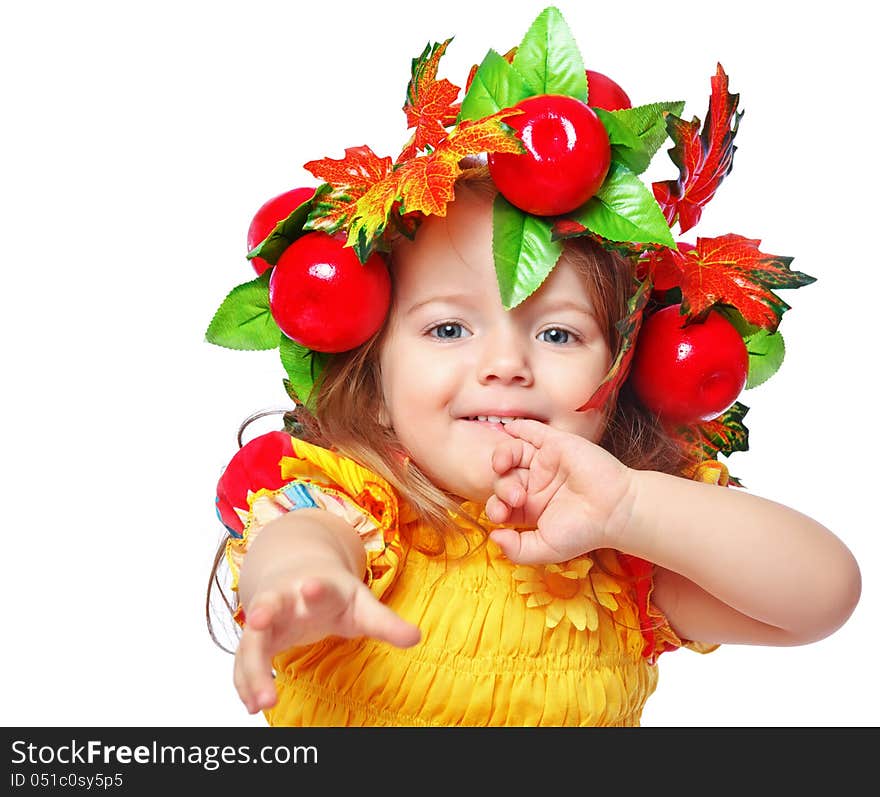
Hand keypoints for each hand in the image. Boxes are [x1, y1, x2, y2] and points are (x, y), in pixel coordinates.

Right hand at [233, 566, 420, 714]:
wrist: (298, 576)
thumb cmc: (333, 595)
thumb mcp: (361, 604)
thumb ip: (385, 622)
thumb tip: (416, 638)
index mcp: (316, 587)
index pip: (316, 585)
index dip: (315, 587)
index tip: (311, 586)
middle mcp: (285, 598)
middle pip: (269, 604)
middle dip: (263, 613)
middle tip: (259, 622)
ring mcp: (266, 618)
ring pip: (251, 641)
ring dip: (252, 669)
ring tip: (261, 703)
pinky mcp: (256, 638)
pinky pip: (244, 661)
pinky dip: (245, 682)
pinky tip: (252, 705)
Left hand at [486, 419, 634, 564]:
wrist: (615, 511)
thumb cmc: (584, 532)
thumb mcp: (546, 549)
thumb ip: (517, 550)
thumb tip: (493, 536)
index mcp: (531, 508)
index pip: (501, 502)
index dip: (495, 507)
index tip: (502, 515)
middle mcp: (536, 484)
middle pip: (504, 478)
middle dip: (502, 487)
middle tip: (517, 497)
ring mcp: (546, 463)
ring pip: (513, 453)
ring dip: (501, 456)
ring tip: (502, 465)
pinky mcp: (557, 445)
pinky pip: (534, 432)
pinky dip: (520, 428)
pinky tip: (510, 430)